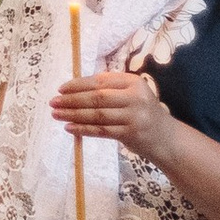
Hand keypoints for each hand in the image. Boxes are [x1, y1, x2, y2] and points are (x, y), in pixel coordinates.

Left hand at [50, 70, 172, 167]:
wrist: (166, 139)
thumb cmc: (143, 113)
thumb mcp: (133, 95)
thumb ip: (110, 90)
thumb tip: (74, 89)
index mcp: (134, 82)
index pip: (101, 81)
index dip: (79, 84)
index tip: (61, 88)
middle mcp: (135, 97)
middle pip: (97, 97)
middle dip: (72, 100)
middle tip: (53, 102)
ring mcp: (134, 116)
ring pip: (97, 115)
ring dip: (73, 114)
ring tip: (57, 114)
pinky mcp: (130, 133)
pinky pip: (101, 130)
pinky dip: (83, 129)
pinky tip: (69, 127)